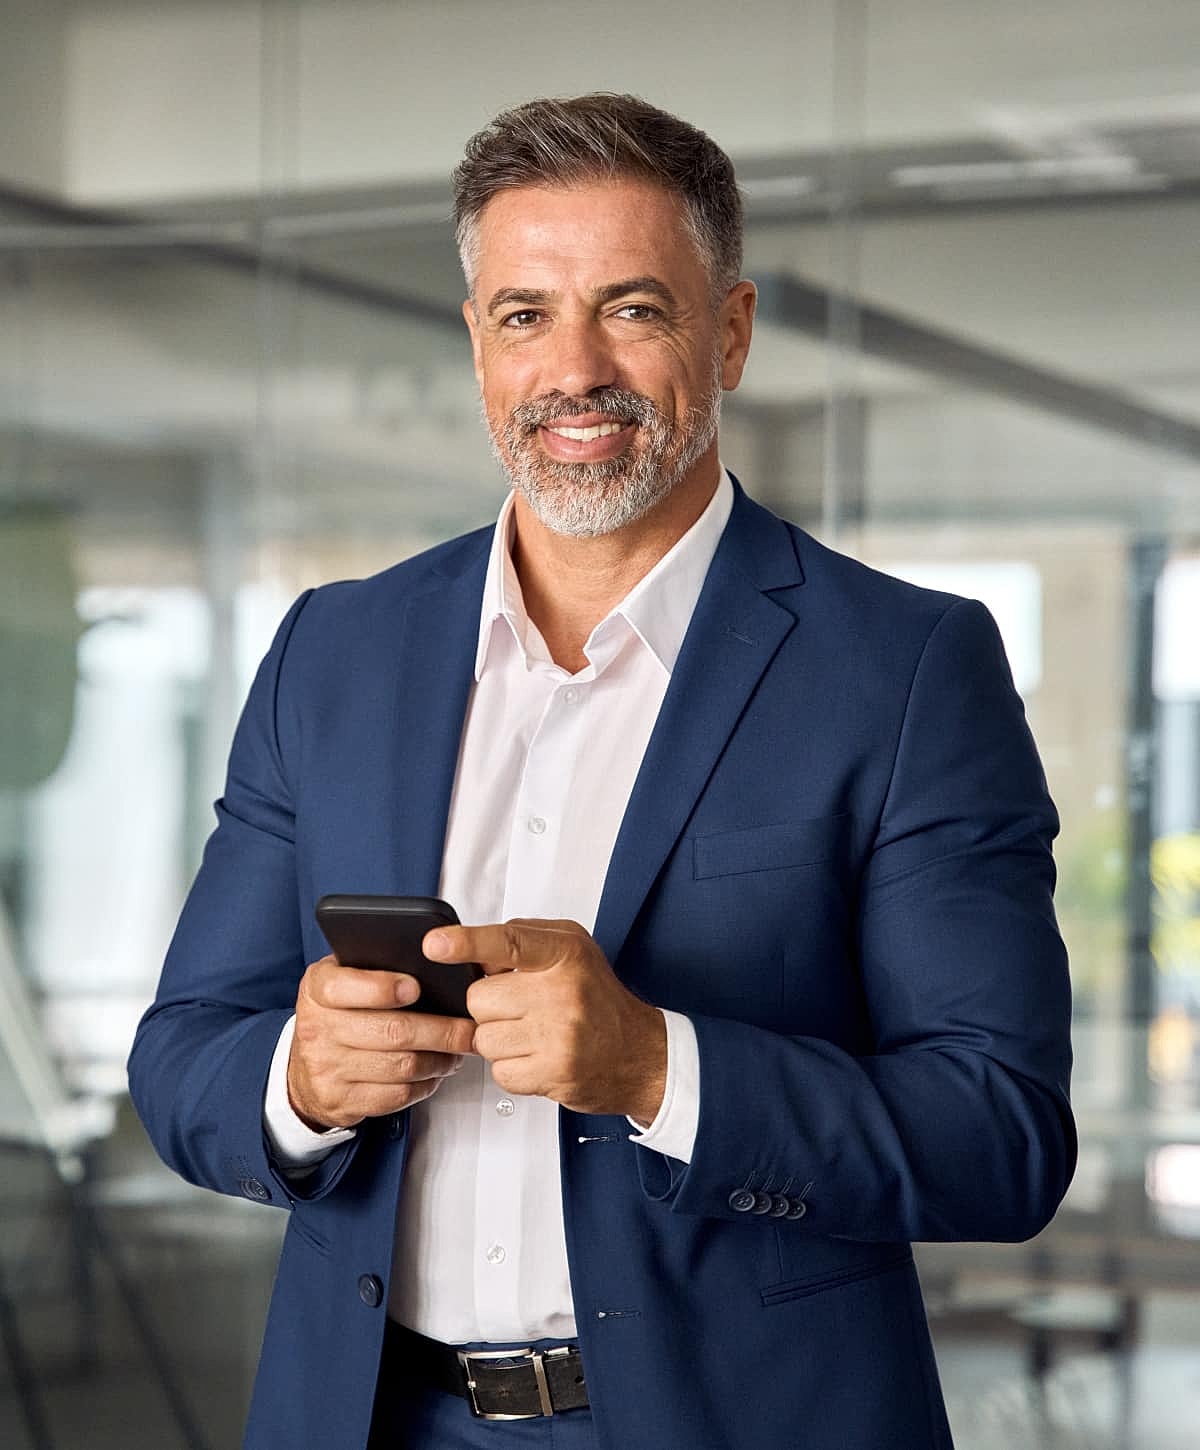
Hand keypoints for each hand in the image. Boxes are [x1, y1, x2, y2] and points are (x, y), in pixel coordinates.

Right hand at [287, 957, 476, 1129]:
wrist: (304, 1072)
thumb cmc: (336, 1015)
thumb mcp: (341, 979)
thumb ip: (373, 967)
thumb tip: (430, 960)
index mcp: (318, 989)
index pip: (345, 986)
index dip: (382, 988)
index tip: (415, 987)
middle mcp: (318, 1029)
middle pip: (392, 1031)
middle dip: (440, 1031)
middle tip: (467, 1029)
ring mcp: (328, 1068)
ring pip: (401, 1066)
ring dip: (439, 1059)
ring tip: (457, 1049)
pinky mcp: (342, 1101)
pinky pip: (396, 1095)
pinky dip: (426, 1084)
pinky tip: (436, 1072)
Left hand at [426, 919, 666, 1122]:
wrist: (640, 1055)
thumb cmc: (599, 1000)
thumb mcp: (572, 950)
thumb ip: (522, 939)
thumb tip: (474, 951)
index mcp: (565, 954)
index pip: (507, 942)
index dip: (466, 943)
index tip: (436, 944)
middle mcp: (562, 992)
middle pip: (480, 998)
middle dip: (490, 1006)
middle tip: (521, 1009)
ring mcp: (558, 1036)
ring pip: (484, 1038)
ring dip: (500, 1039)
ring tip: (533, 1035)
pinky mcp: (553, 1073)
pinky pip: (498, 1070)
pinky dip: (512, 1067)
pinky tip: (537, 1056)